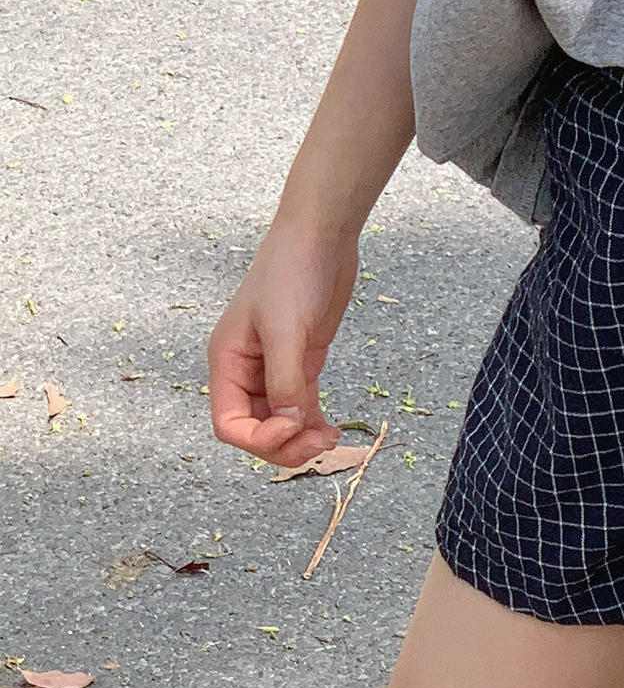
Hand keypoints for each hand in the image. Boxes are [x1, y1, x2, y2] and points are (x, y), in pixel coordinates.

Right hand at [207, 224, 356, 466]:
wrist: (319, 241)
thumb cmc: (291, 273)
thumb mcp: (286, 330)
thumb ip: (285, 381)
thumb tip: (291, 424)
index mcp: (226, 362)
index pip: (228, 425)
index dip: (259, 440)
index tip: (294, 429)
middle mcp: (244, 372)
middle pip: (254, 431)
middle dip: (283, 446)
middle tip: (319, 443)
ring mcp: (272, 370)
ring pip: (279, 425)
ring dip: (301, 441)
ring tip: (330, 438)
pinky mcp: (300, 365)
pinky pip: (300, 410)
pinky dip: (312, 426)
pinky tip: (333, 430)